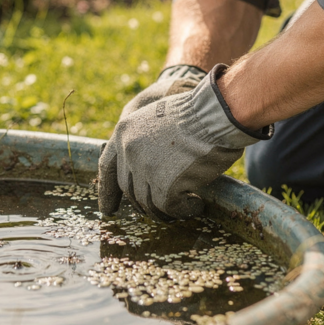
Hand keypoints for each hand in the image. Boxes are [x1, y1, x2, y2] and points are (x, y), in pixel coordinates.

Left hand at [99, 65, 270, 218]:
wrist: (216, 114)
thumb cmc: (197, 114)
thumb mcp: (158, 118)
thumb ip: (144, 141)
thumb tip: (143, 171)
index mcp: (124, 131)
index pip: (107, 167)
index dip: (107, 191)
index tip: (108, 210)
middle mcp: (129, 150)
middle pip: (129, 189)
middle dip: (144, 203)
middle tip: (162, 209)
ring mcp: (145, 168)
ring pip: (148, 202)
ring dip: (166, 209)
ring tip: (186, 205)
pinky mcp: (164, 184)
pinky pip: (169, 208)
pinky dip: (184, 210)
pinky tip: (196, 204)